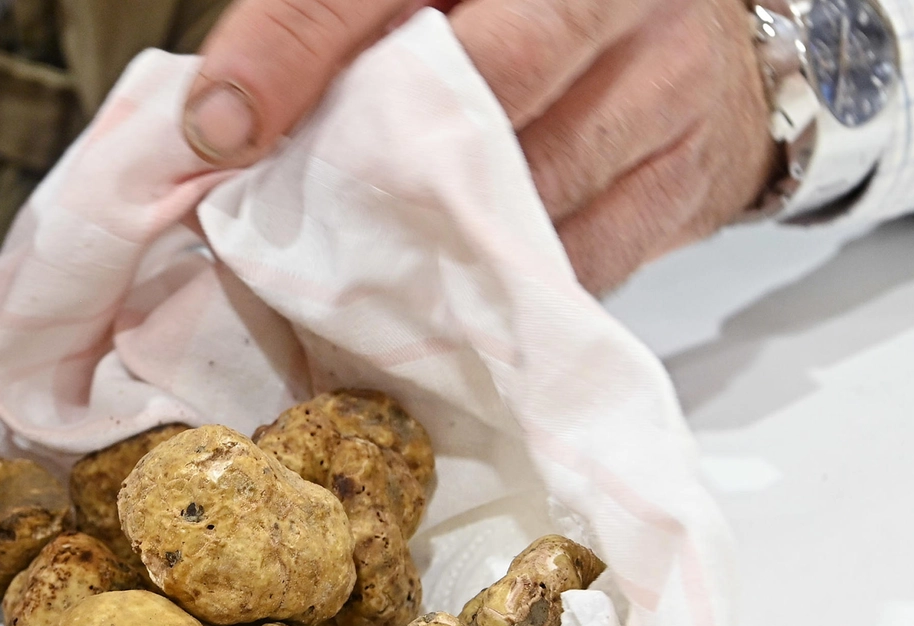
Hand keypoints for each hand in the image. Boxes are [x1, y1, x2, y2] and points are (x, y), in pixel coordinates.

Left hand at [183, 0, 775, 292]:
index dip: (289, 54)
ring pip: (525, 184)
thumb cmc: (529, 14)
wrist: (699, 40)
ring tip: (350, 277)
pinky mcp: (685, 183)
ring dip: (425, 245)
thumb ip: (329, 34)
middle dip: (371, 166)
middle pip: (476, 81)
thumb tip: (214, 129)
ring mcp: (664, 84)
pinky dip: (494, 296)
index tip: (217, 134)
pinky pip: (575, 263)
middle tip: (291, 227)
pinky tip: (439, 307)